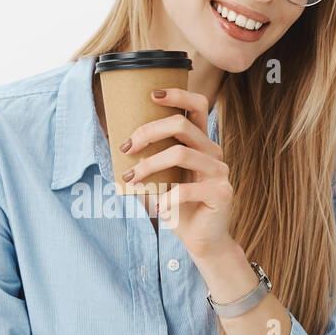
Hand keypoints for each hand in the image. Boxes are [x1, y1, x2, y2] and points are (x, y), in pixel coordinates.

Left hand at [121, 86, 233, 258]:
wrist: (202, 240)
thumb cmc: (178, 207)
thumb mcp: (159, 180)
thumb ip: (145, 162)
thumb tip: (114, 144)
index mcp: (201, 143)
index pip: (197, 105)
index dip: (177, 94)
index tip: (151, 94)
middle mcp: (213, 152)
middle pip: (182, 124)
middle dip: (149, 131)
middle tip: (126, 147)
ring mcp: (220, 171)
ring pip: (181, 153)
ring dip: (149, 165)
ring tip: (130, 178)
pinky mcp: (222, 193)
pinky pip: (188, 189)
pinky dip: (167, 198)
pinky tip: (158, 208)